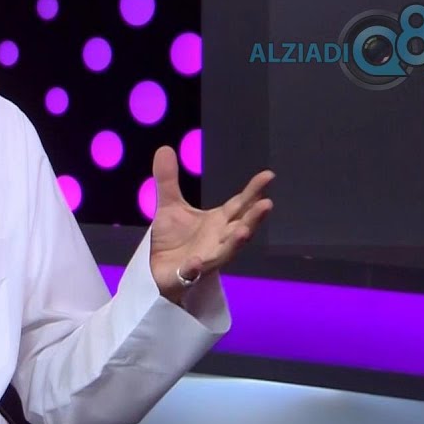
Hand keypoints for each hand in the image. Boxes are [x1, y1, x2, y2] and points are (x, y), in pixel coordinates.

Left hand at [147, 147, 274, 301]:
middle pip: (240, 227)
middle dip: (254, 218)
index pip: (240, 204)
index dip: (253, 191)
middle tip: (267, 204)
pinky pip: (193, 272)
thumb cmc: (171, 240)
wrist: (155, 271)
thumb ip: (168, 180)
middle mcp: (219, 240)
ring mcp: (207, 258)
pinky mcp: (188, 275)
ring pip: (226, 252)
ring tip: (244, 232)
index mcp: (218, 222)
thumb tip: (165, 149)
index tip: (268, 175)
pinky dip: (195, 267)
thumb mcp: (169, 206)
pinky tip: (196, 262)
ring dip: (236, 242)